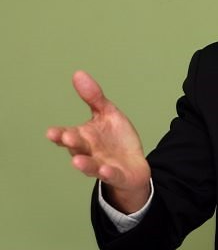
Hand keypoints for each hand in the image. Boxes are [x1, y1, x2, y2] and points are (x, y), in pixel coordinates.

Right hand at [47, 71, 150, 213]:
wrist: (134, 165)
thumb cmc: (116, 140)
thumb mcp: (108, 114)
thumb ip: (94, 97)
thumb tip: (78, 73)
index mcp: (84, 137)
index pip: (68, 135)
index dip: (60, 134)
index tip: (52, 132)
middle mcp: (89, 152)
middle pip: (78, 148)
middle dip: (72, 143)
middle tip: (66, 137)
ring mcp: (102, 165)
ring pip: (90, 166)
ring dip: (84, 164)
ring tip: (77, 161)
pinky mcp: (117, 175)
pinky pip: (111, 175)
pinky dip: (107, 173)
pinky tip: (105, 170)